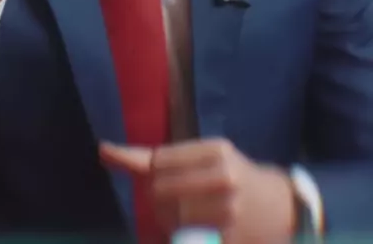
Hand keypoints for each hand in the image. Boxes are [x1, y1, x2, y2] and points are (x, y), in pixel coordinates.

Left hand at [100, 140, 295, 243]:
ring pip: (171, 217)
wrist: (282, 209)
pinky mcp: (227, 238)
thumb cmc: (234, 177)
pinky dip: (179, 236)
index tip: (159, 177)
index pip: (159, 161)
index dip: (151, 173)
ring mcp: (227, 210)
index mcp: (217, 150)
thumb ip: (155, 158)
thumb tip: (103, 151)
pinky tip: (191, 231)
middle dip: (157, 199)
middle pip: (160, 191)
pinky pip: (184, 238)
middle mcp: (223, 176)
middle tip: (172, 203)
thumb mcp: (205, 157)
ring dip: (167, 222)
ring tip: (183, 219)